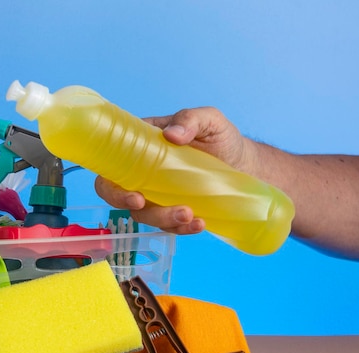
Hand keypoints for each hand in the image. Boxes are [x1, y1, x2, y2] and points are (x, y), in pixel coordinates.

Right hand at [95, 107, 248, 233]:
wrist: (246, 165)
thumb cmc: (222, 138)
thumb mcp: (210, 120)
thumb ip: (191, 119)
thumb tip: (172, 134)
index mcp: (143, 146)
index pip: (113, 165)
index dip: (111, 185)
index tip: (135, 196)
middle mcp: (143, 172)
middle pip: (119, 195)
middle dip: (130, 207)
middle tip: (148, 207)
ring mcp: (157, 194)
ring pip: (144, 214)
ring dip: (163, 219)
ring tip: (190, 216)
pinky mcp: (172, 210)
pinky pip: (168, 225)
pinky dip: (181, 229)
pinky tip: (199, 224)